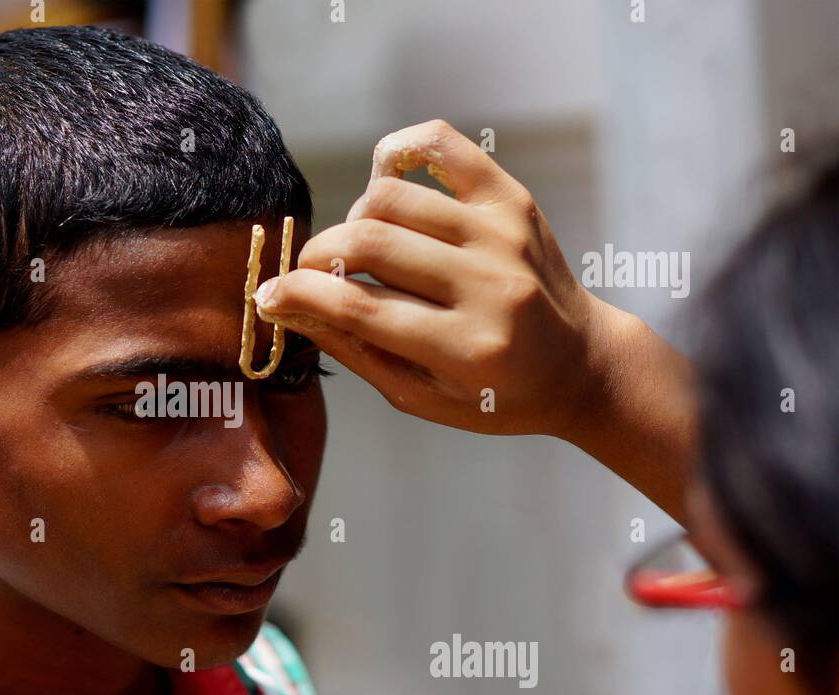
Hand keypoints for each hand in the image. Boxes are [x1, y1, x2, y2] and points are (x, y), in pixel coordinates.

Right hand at [255, 120, 694, 517]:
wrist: (582, 363)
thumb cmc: (495, 394)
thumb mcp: (421, 396)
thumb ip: (354, 349)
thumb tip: (286, 306)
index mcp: (468, 347)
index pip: (358, 306)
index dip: (296, 296)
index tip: (266, 296)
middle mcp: (490, 284)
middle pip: (368, 242)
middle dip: (316, 258)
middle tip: (309, 275)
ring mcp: (503, 232)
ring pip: (389, 195)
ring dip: (352, 219)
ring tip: (360, 247)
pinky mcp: (511, 196)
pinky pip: (437, 144)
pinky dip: (394, 155)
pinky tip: (384, 184)